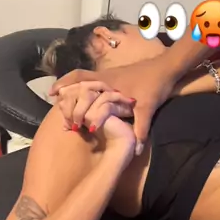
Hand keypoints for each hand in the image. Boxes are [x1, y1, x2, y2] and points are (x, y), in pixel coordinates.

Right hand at [51, 57, 175, 153]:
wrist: (167, 68)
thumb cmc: (155, 85)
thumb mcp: (148, 108)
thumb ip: (140, 129)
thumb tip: (135, 151)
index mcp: (108, 82)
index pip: (80, 81)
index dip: (65, 86)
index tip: (53, 94)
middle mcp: (106, 76)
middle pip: (79, 78)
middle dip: (65, 86)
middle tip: (54, 97)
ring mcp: (111, 75)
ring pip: (86, 78)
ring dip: (74, 85)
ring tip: (63, 97)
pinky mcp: (118, 77)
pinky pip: (95, 80)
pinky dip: (86, 86)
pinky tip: (86, 96)